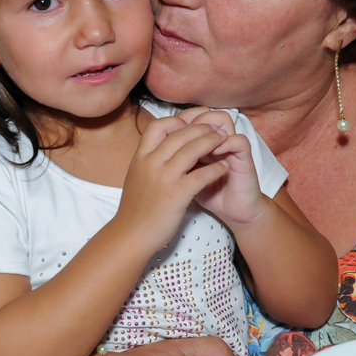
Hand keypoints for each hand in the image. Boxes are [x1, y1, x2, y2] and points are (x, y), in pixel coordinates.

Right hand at [115, 116, 230, 249]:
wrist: (131, 235)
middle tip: (215, 128)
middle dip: (201, 128)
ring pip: (192, 149)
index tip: (190, 124)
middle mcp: (151, 163)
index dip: (176, 120)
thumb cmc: (135, 209)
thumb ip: (148, 161)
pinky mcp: (177, 194)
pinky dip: (215, 169)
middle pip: (179, 133)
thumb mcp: (136, 177)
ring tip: (224, 140)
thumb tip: (160, 148)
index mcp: (140, 157)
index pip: (158, 125)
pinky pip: (201, 175)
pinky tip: (223, 167)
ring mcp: (164, 178)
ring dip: (211, 141)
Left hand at [175, 108, 265, 227]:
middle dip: (190, 122)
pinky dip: (226, 143)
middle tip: (180, 135)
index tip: (166, 134)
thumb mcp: (184, 178)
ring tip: (197, 142)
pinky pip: (239, 141)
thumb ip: (173, 162)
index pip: (190, 117)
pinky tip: (215, 153)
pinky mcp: (245, 159)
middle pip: (204, 113)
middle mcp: (217, 139)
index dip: (178, 119)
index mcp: (201, 141)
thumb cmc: (208, 195)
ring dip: (207, 128)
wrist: (233, 213)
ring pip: (223, 120)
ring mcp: (232, 147)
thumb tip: (150, 152)